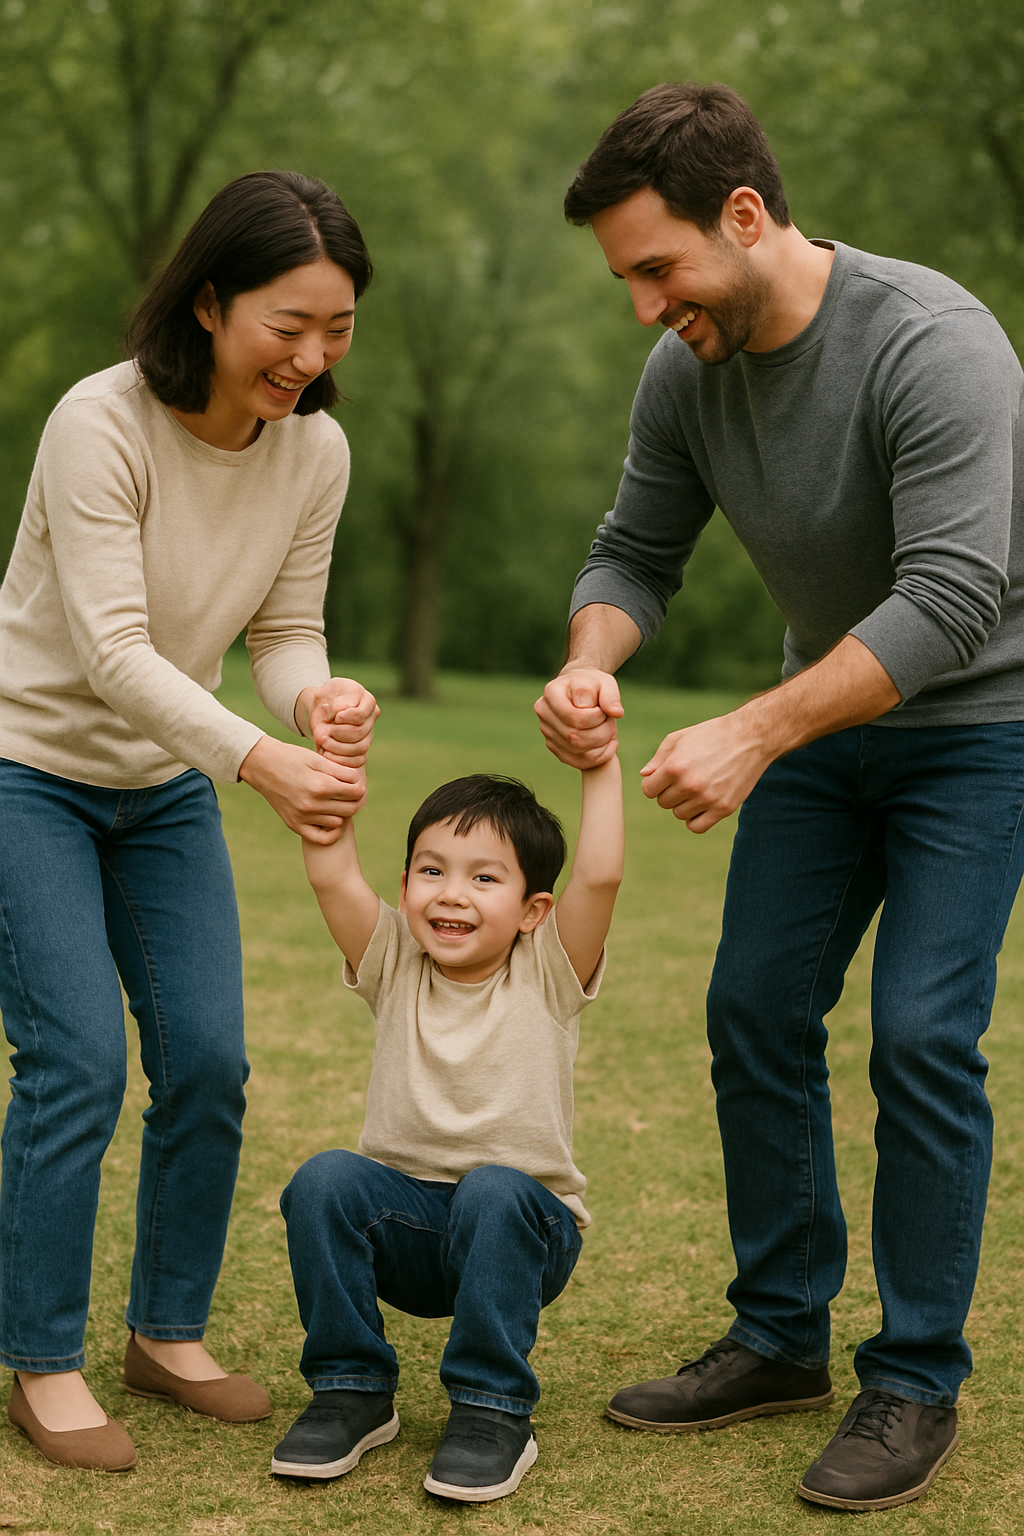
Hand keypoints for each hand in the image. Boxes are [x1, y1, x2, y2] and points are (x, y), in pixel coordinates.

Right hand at [238, 735, 366, 842]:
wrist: (261, 766)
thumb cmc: (291, 758)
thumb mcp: (317, 759)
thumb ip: (340, 771)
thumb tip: (358, 782)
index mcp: (320, 785)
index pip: (355, 793)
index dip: (359, 787)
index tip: (356, 784)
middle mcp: (312, 804)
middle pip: (350, 809)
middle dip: (354, 800)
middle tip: (350, 794)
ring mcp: (302, 817)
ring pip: (338, 822)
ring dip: (342, 813)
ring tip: (336, 802)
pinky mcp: (294, 824)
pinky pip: (322, 838)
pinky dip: (331, 832)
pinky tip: (331, 821)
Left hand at [296, 678, 378, 765]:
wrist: (323, 707)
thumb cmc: (329, 695)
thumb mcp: (331, 689)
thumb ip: (337, 700)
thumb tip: (341, 713)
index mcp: (368, 701)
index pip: (360, 715)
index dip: (346, 718)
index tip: (335, 717)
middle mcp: (371, 719)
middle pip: (360, 732)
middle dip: (340, 734)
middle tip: (327, 732)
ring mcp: (367, 735)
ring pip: (360, 748)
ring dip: (339, 748)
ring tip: (325, 743)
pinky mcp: (360, 748)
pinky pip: (357, 760)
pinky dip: (341, 760)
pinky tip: (328, 754)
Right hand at [534, 668, 622, 768]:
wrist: (580, 692)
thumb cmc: (593, 686)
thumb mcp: (605, 683)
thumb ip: (611, 695)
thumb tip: (616, 712)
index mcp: (552, 693)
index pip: (576, 717)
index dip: (597, 718)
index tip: (605, 710)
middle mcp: (544, 713)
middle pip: (575, 737)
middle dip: (601, 734)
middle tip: (611, 723)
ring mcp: (547, 731)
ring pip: (578, 751)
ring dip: (601, 745)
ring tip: (609, 732)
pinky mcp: (554, 746)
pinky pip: (577, 761)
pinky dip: (598, 757)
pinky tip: (608, 745)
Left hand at [640, 711, 770, 832]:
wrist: (751, 738)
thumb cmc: (712, 734)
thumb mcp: (680, 738)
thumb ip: (659, 758)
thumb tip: (645, 776)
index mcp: (675, 767)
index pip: (648, 790)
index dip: (654, 783)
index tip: (665, 776)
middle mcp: (690, 785)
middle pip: (663, 802)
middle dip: (669, 791)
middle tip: (685, 778)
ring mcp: (707, 799)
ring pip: (679, 814)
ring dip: (683, 804)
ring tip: (696, 787)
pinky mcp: (724, 808)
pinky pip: (697, 826)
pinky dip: (695, 819)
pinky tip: (701, 804)